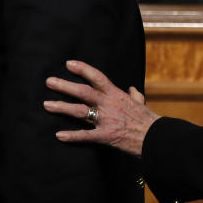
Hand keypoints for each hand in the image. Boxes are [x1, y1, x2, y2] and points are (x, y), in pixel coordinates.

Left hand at [44, 60, 159, 156]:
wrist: (156, 138)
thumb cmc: (149, 120)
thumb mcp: (142, 103)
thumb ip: (135, 95)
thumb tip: (132, 89)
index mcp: (116, 94)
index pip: (97, 77)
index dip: (82, 69)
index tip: (69, 64)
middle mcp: (108, 104)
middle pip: (82, 92)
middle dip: (65, 86)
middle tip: (49, 81)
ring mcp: (106, 120)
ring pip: (79, 111)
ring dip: (62, 107)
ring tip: (47, 104)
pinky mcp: (105, 136)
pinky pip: (85, 135)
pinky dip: (72, 136)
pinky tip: (59, 135)